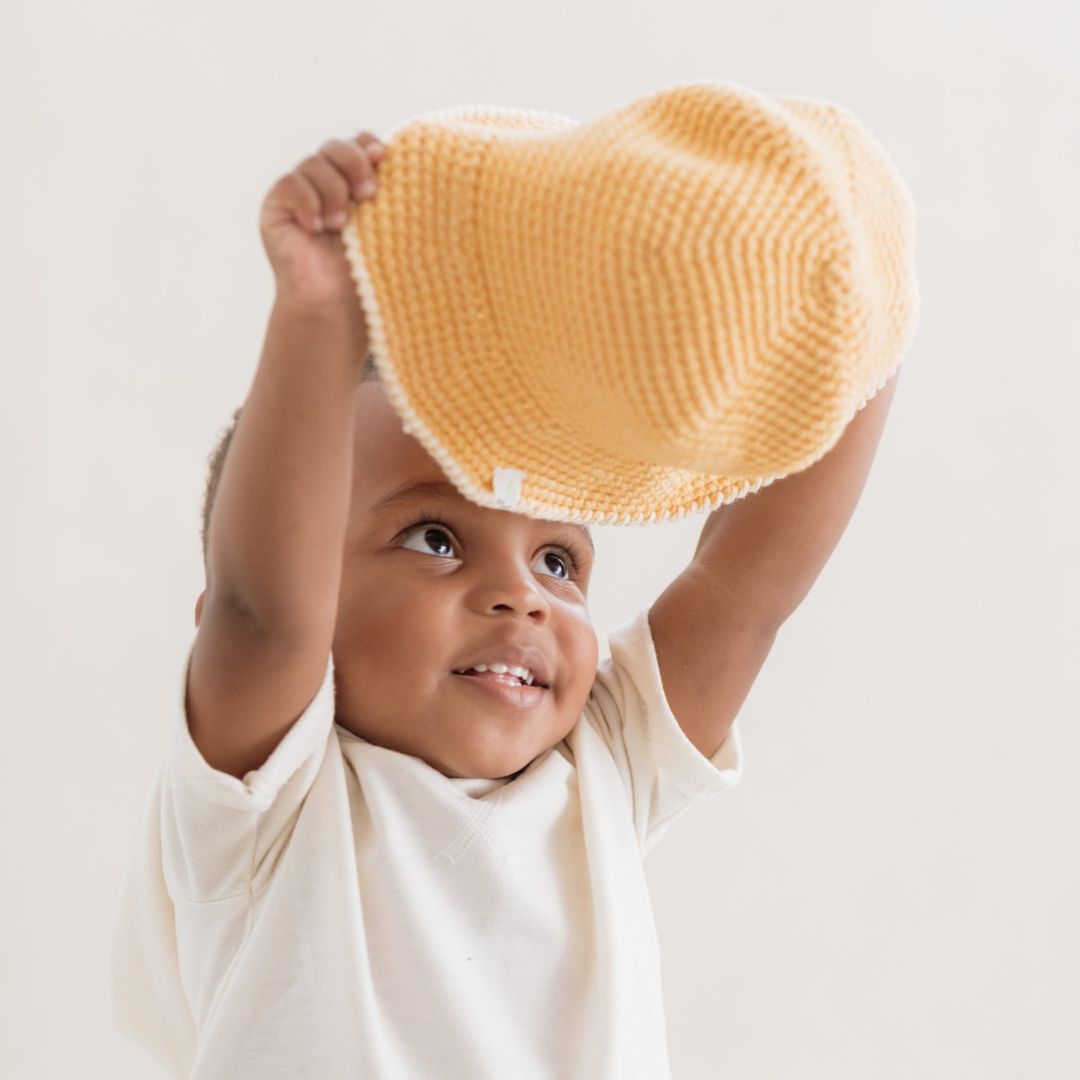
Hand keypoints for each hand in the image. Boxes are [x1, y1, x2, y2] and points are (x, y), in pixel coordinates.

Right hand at [259, 130, 384, 311]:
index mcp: (355, 182)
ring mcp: (299, 192)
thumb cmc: (369, 271)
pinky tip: (316, 227)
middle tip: (367, 194)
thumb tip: (397, 155)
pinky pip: (290, 183)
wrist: (336, 305)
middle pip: (335, 146)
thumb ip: (392, 191)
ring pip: (314, 163)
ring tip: (340, 225)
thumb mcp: (388, 225)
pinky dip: (307, 201)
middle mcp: (326, 182)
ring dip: (333, 191)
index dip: (367, 144)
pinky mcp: (275, 206)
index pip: (358, 143)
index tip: (382, 157)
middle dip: (354, 163)